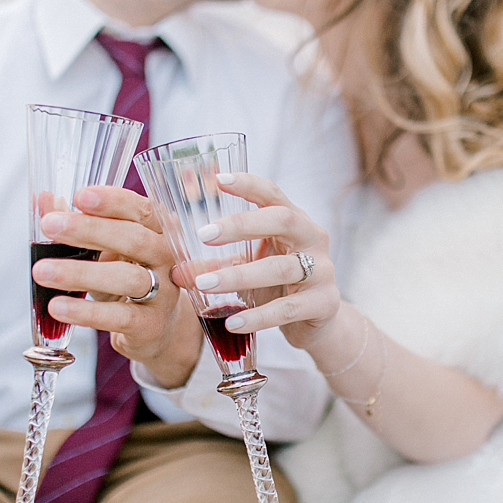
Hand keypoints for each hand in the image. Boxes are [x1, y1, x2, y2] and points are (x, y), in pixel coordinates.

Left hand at [31, 185, 202, 388]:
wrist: (156, 327)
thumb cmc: (127, 277)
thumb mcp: (105, 249)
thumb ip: (77, 224)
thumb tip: (45, 201)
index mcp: (158, 231)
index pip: (141, 209)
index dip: (113, 202)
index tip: (80, 196)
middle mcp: (167, 258)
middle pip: (135, 239)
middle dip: (90, 230)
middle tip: (50, 225)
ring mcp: (164, 292)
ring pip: (128, 278)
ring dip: (81, 273)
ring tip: (42, 271)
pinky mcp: (150, 325)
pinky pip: (119, 316)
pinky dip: (86, 312)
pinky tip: (58, 306)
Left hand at [186, 172, 339, 350]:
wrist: (318, 322)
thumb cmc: (281, 286)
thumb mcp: (250, 268)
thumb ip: (217, 266)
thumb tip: (177, 272)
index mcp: (295, 222)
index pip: (273, 195)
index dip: (249, 184)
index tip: (218, 179)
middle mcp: (313, 239)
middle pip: (282, 220)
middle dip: (242, 225)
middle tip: (204, 235)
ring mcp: (322, 271)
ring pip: (280, 268)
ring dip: (239, 276)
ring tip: (205, 284)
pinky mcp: (325, 303)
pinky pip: (288, 309)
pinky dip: (258, 316)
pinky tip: (233, 323)